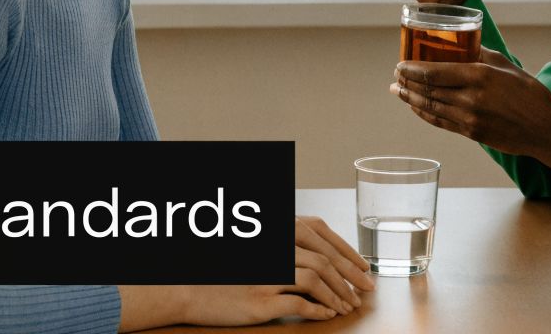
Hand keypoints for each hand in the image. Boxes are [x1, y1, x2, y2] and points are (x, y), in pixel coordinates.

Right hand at [163, 217, 373, 327]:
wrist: (187, 288)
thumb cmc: (223, 273)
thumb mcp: (257, 253)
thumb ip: (283, 250)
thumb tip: (317, 258)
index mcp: (274, 235)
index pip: (321, 236)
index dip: (346, 253)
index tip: (361, 268)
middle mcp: (272, 250)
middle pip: (323, 260)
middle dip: (348, 278)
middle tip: (362, 292)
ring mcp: (266, 275)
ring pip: (315, 280)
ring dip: (337, 295)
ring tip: (346, 306)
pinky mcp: (260, 300)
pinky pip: (299, 303)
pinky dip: (318, 310)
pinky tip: (327, 315)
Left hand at [390, 48, 550, 177]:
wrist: (545, 129)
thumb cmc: (530, 93)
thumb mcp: (507, 65)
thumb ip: (481, 55)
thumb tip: (462, 46)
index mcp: (479, 76)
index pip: (434, 72)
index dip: (412, 69)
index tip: (400, 65)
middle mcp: (471, 98)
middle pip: (428, 90)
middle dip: (407, 83)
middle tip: (395, 76)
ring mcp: (469, 118)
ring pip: (431, 107)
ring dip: (411, 98)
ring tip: (398, 91)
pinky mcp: (471, 133)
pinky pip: (440, 122)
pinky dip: (425, 114)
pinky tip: (416, 107)